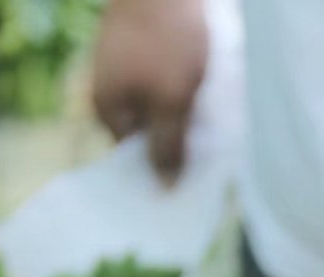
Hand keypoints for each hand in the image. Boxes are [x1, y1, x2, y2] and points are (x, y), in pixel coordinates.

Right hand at [89, 0, 209, 182]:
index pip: (134, 157)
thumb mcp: (171, 100)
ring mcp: (124, 65)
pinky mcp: (144, 46)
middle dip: (176, 142)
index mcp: (108, 108)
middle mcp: (110, 88)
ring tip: (214, 123)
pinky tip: (208, 91)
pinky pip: (165, 81)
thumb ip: (167, 145)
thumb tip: (163, 189)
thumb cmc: (167, 40)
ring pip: (159, 105)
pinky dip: (185, 90)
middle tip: (211, 156)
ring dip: (185, 115)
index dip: (163, 169)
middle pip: (147, 131)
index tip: (194, 183)